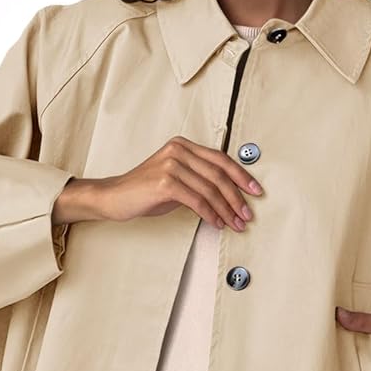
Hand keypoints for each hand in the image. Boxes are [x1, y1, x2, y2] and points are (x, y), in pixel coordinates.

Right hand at [60, 136, 263, 230]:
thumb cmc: (145, 191)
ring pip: (210, 190)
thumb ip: (199, 179)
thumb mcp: (176, 179)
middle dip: (237, 198)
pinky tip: (217, 223)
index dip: (241, 176)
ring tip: (236, 224)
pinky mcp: (166, 183)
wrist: (115, 197)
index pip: (220, 159)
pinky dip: (210, 214)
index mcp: (183, 146)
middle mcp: (178, 151)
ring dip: (227, 210)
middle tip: (247, 214)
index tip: (255, 191)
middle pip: (219, 175)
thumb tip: (230, 195)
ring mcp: (172, 165)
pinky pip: (197, 201)